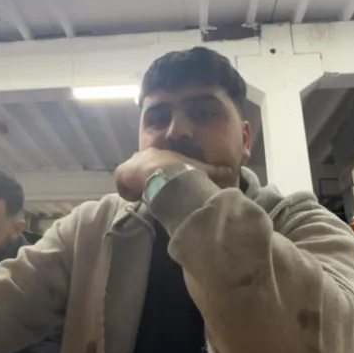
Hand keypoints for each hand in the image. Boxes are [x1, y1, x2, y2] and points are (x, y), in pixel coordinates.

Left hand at [114, 148, 233, 201]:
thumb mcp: (203, 168)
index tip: (163, 183)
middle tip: (154, 191)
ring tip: (146, 197)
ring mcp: (133, 163)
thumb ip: (216, 170)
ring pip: (132, 177)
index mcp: (162, 153)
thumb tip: (230, 170)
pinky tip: (138, 199)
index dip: (160, 172)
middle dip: (146, 178)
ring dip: (138, 187)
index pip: (158, 161)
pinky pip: (124, 187)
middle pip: (142, 168)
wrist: (166, 173)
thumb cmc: (184, 170)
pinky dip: (130, 193)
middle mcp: (145, 154)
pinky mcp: (122, 174)